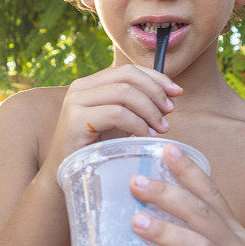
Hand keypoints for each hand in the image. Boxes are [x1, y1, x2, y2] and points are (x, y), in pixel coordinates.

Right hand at [41, 64, 181, 176]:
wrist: (67, 176)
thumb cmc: (97, 149)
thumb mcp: (119, 121)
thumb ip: (138, 105)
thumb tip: (171, 95)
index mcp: (90, 83)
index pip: (128, 69)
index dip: (156, 77)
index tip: (177, 92)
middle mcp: (80, 87)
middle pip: (128, 76)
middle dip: (155, 92)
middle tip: (170, 111)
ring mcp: (76, 102)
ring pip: (125, 92)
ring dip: (150, 109)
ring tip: (161, 127)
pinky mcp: (76, 120)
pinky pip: (117, 113)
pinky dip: (138, 124)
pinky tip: (147, 135)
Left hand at [129, 143, 244, 245]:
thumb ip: (205, 231)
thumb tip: (159, 208)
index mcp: (236, 237)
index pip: (214, 197)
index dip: (191, 172)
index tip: (167, 148)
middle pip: (203, 216)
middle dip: (169, 195)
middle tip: (135, 183)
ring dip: (168, 233)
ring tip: (137, 222)